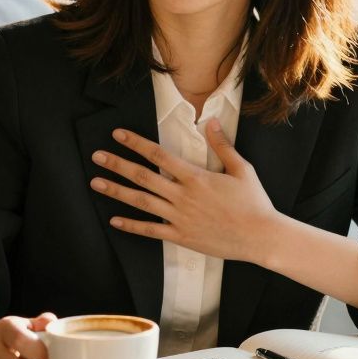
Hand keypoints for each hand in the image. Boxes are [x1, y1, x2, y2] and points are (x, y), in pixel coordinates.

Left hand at [88, 120, 283, 264]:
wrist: (261, 237)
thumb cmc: (254, 202)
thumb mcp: (241, 169)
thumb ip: (222, 145)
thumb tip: (209, 121)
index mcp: (196, 177)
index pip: (159, 156)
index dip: (136, 143)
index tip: (118, 135)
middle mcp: (183, 196)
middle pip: (143, 177)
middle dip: (117, 165)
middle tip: (97, 156)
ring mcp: (180, 217)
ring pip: (141, 202)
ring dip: (117, 191)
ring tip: (96, 183)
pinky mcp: (181, 236)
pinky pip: (151, 230)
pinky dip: (131, 225)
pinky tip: (114, 220)